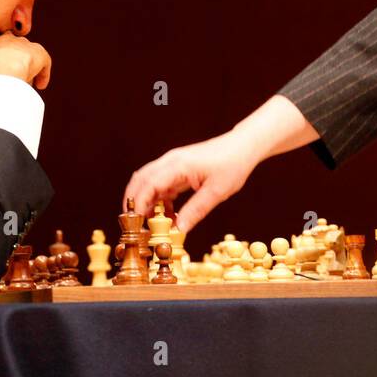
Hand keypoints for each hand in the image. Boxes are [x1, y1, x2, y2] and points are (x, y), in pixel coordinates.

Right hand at [0, 33, 51, 88]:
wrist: (1, 70)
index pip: (1, 47)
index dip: (4, 60)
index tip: (4, 71)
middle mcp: (11, 39)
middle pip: (16, 51)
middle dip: (17, 64)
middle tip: (16, 78)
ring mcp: (26, 44)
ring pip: (29, 58)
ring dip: (29, 70)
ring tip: (25, 84)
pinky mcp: (39, 52)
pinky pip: (44, 62)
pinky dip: (43, 74)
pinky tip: (40, 85)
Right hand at [124, 132, 260, 234]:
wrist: (243, 146)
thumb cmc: (233, 164)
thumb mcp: (216, 192)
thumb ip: (195, 211)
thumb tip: (178, 229)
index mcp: (178, 165)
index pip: (148, 184)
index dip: (139, 204)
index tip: (136, 222)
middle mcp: (171, 161)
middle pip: (141, 180)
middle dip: (134, 202)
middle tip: (135, 224)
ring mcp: (174, 163)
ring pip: (149, 181)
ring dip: (146, 201)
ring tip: (151, 223)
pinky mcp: (179, 168)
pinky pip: (161, 183)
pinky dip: (159, 198)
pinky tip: (168, 214)